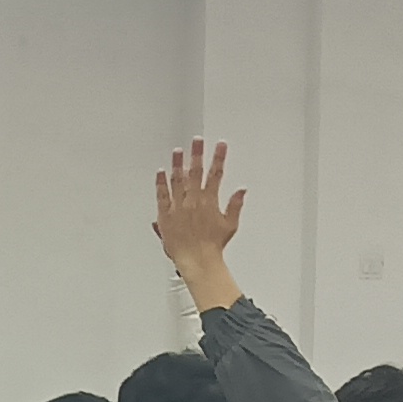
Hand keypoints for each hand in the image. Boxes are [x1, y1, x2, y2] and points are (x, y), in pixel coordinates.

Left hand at [153, 138, 248, 312]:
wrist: (197, 261)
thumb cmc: (213, 247)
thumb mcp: (230, 225)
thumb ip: (235, 205)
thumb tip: (241, 191)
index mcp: (209, 202)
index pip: (216, 174)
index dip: (218, 157)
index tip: (220, 145)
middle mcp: (194, 201)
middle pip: (196, 172)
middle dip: (197, 154)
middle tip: (197, 140)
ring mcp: (179, 207)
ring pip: (178, 180)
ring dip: (178, 163)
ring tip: (178, 150)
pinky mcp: (166, 215)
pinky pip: (162, 195)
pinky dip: (161, 182)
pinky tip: (161, 171)